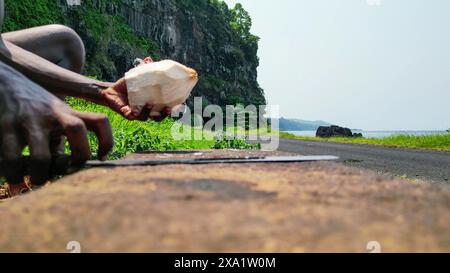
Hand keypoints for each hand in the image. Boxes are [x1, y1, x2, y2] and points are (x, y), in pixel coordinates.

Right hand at [0, 62, 112, 185]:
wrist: (1, 80)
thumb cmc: (32, 105)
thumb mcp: (53, 113)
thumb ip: (62, 135)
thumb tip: (67, 168)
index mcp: (68, 112)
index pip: (99, 120)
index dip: (107, 140)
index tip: (102, 157)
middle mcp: (52, 113)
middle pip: (76, 130)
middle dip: (78, 156)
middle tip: (69, 170)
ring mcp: (29, 119)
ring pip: (41, 157)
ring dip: (40, 175)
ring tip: (36, 181)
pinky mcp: (6, 126)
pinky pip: (12, 158)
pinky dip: (13, 173)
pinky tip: (12, 177)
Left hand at [100, 56, 173, 121]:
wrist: (114, 91)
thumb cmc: (129, 85)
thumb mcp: (138, 76)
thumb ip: (145, 69)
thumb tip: (149, 58)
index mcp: (154, 104)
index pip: (166, 108)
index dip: (174, 108)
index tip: (181, 104)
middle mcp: (147, 111)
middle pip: (159, 117)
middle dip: (164, 114)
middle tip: (168, 109)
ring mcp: (138, 114)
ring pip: (146, 118)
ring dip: (149, 112)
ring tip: (150, 104)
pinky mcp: (127, 114)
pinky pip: (131, 116)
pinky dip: (132, 113)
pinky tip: (131, 109)